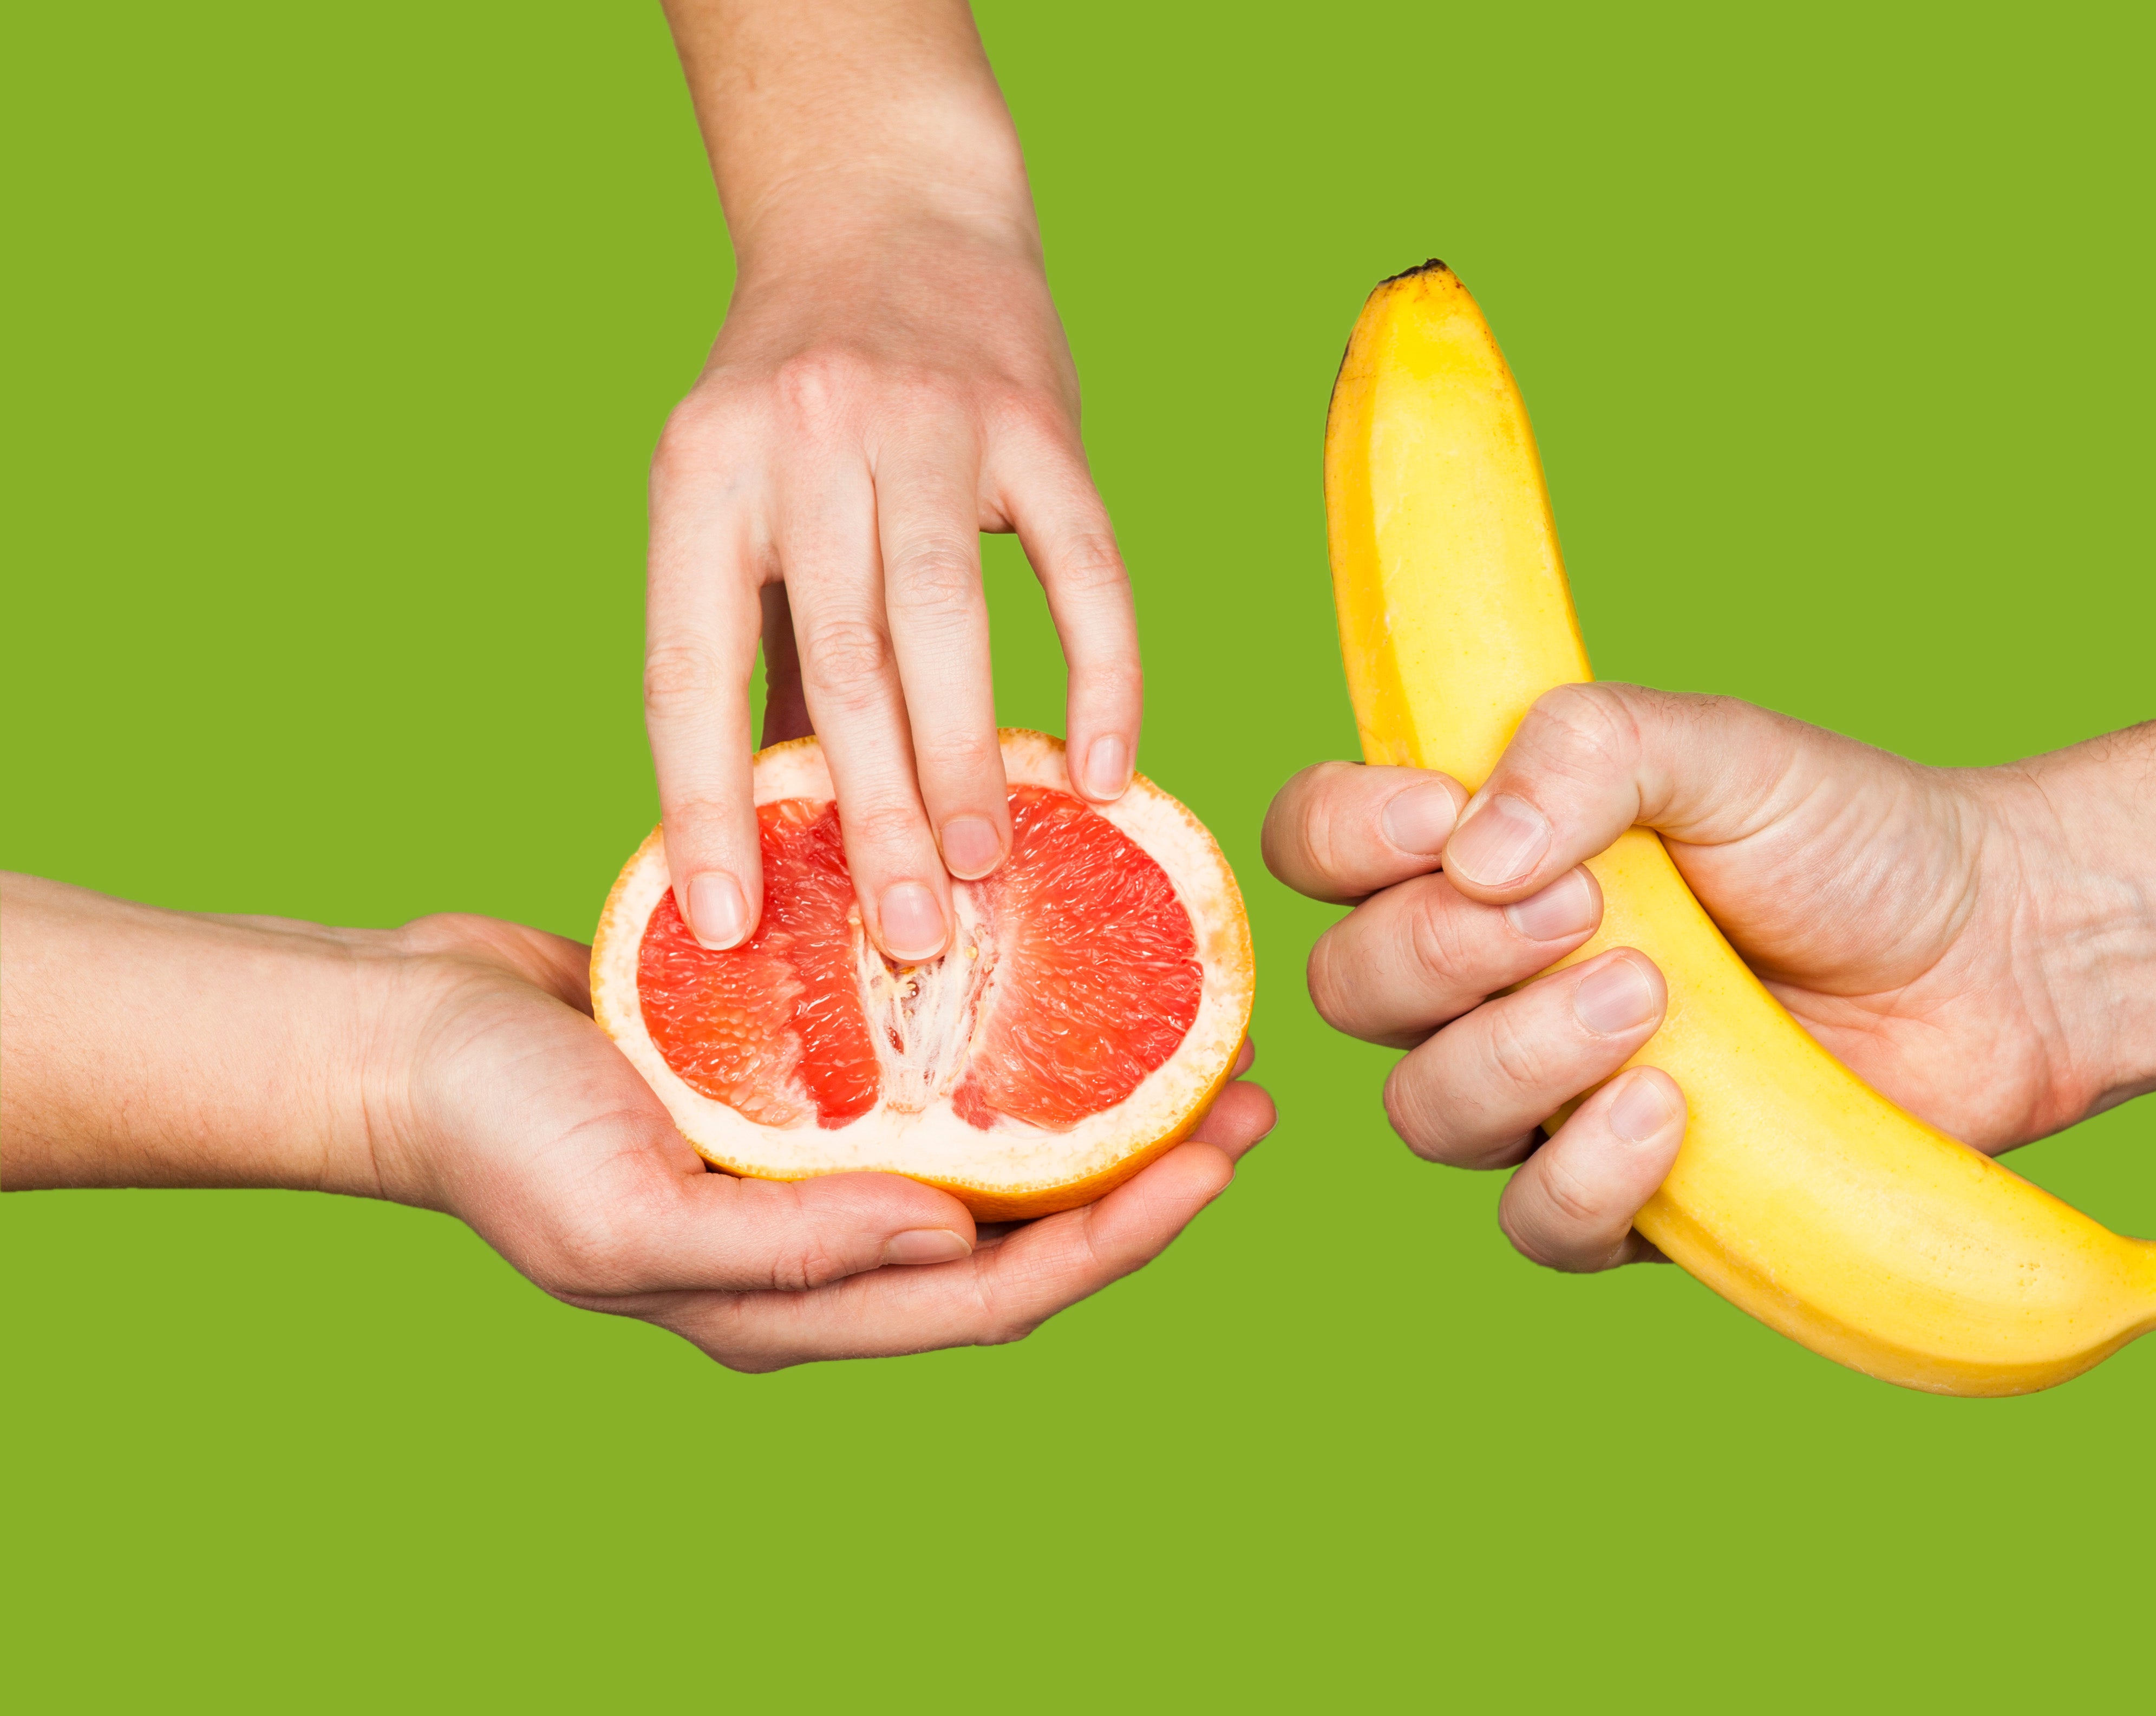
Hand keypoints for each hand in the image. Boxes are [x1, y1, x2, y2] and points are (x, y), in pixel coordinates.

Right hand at [379, 916, 1272, 1368]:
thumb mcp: (623, 1213)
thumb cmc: (493, 1131)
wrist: (404, 1035)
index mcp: (791, 1302)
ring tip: (1193, 1037)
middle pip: (1020, 1231)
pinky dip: (1004, 1044)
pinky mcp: (794, 1081)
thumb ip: (786, 1249)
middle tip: (1248, 1097)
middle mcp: (821, 1244)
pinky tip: (1062, 984)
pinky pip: (926, 1076)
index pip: (997, 1296)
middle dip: (1144, 1178)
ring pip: (988, 1155)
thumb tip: (954, 1245)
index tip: (1220, 1160)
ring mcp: (809, 1163)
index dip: (1121, 1239)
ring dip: (1095, 1106)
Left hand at [648, 0, 1137, 962]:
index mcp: (702, 476)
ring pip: (945, 623)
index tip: (725, 927)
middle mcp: (803, 441)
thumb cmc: (806, 396)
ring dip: (968, 764)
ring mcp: (929, 421)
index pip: (689, 668)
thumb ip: (768, 646)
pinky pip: (1083, 569)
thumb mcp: (744, 499)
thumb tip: (792, 827)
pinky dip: (1101, 673)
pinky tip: (1108, 769)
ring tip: (987, 878)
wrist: (890, 207)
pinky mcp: (1039, 419)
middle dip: (871, 819)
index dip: (704, 806)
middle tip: (909, 941)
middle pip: (838, 662)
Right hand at [1264, 682, 2069, 1272]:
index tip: (1441, 817)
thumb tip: (1472, 846)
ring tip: (1652, 998)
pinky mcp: (1624, 1198)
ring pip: (1428, 1112)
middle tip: (1587, 907)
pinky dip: (1586, 1172)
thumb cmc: (1848, 837)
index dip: (1341, 839)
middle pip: (1351, 991)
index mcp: (1481, 854)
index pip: (1320, 846)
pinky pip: (1534, 1222)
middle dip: (1444, 951)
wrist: (1999, 954)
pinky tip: (1672, 1111)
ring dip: (1520, 1054)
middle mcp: (1485, 979)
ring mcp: (1546, 1095)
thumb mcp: (1721, 747)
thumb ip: (1590, 746)